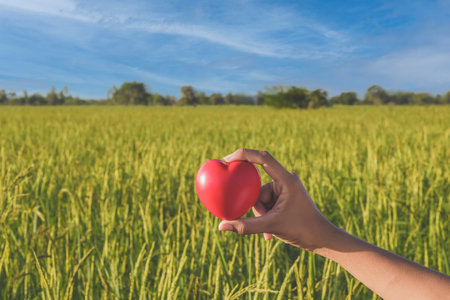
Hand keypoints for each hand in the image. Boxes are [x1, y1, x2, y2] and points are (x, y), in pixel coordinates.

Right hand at [218, 148, 335, 250]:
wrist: (322, 239)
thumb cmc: (302, 230)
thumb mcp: (271, 226)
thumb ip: (245, 226)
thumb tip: (221, 226)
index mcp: (286, 179)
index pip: (263, 158)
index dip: (244, 154)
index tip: (226, 159)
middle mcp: (285, 179)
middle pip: (258, 186)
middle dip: (257, 206)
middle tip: (264, 220)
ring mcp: (284, 188)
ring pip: (260, 198)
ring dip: (261, 214)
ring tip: (271, 230)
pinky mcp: (283, 196)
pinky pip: (266, 203)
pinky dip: (265, 216)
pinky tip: (271, 232)